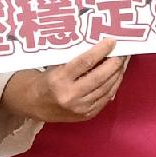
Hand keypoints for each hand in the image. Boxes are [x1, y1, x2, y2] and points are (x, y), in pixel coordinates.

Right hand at [4, 40, 124, 128]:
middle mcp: (70, 95)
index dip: (101, 50)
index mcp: (59, 79)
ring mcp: (79, 108)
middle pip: (100, 77)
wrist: (32, 104)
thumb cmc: (45, 80)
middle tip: (122, 52)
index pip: (85, 62)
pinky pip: (105, 99)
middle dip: (114, 63)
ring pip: (106, 89)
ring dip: (117, 75)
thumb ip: (76, 60)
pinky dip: (113, 87)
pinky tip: (117, 77)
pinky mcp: (85, 115)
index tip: (112, 41)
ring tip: (122, 63)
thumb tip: (101, 50)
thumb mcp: (55, 66)